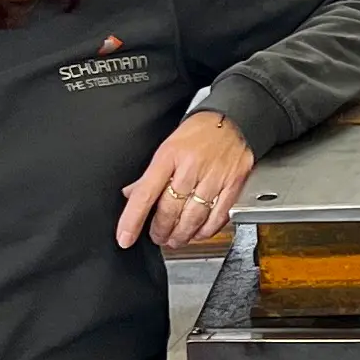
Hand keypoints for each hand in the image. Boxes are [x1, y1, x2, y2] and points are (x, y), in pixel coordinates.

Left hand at [118, 110, 256, 249]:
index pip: (145, 194)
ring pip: (193, 217)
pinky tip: (198, 233)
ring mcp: (214, 176)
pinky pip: (218, 215)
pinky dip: (206, 230)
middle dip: (160, 230)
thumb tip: (132, 195)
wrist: (234, 119)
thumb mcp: (168, 146)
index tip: (125, 237)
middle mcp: (191, 166)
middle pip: (170, 210)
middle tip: (157, 237)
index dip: (133, 219)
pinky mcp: (233, 183)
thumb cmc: (199, 132)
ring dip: (181, 234)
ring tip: (175, 239)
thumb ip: (150, 174)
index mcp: (169, 155)